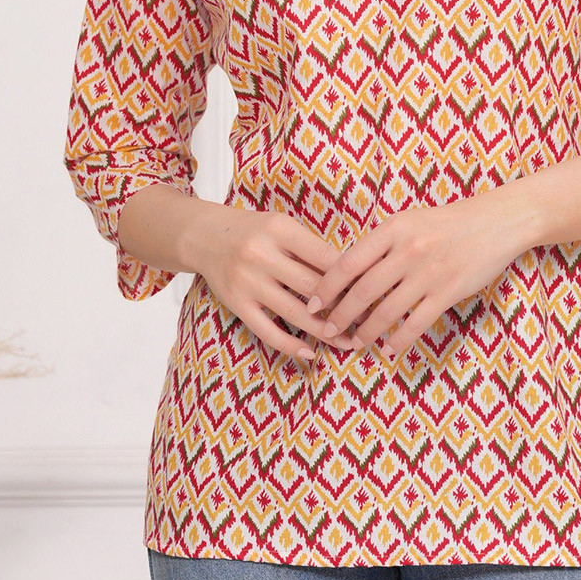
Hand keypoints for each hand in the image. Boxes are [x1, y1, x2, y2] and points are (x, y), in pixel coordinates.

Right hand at [194, 205, 356, 363]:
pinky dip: (291, 345)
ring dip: (325, 332)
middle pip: (313, 287)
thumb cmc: (256, 231)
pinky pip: (267, 331)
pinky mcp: (236, 304)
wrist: (206, 237)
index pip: (325, 256)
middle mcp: (261, 255)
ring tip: (348, 342)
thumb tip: (354, 273)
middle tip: (369, 321)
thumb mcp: (282, 226)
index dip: (351, 277)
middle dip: (345, 307)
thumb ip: (311, 247)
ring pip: (295, 313)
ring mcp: (247, 282)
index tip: (373, 291)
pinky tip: (311, 352)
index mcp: (280, 229)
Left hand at [305, 192, 524, 360]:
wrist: (495, 222)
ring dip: (366, 333)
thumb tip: (348, 274)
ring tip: (356, 343)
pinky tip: (389, 349)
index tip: (312, 305)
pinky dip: (399, 341)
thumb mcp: (409, 221)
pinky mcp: (448, 292)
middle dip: (340, 317)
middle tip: (328, 332)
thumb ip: (381, 244)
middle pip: (362, 292)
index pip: (348, 263)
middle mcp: (407, 250)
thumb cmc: (447, 222)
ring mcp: (428, 273)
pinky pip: (416, 324)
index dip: (326, 288)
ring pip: (386, 312)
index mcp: (393, 228)